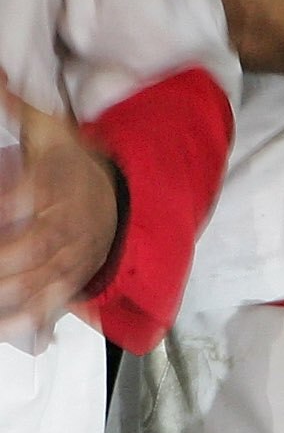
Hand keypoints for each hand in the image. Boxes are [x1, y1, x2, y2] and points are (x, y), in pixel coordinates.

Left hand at [0, 75, 120, 336]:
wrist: (122, 197)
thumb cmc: (75, 166)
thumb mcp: (53, 131)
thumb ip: (21, 108)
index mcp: (61, 181)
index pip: (30, 193)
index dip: (9, 203)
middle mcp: (69, 220)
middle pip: (34, 245)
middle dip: (3, 258)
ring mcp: (74, 253)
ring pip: (39, 278)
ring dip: (7, 292)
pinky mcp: (74, 278)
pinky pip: (50, 302)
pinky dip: (25, 319)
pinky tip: (1, 324)